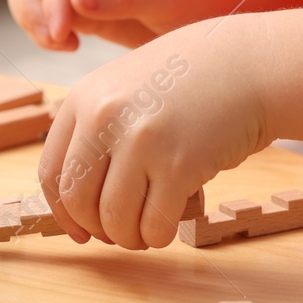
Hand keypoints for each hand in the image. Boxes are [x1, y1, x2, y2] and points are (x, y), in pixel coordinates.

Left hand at [37, 18, 271, 248]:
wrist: (251, 65)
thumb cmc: (192, 81)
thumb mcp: (126, 88)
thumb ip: (97, 131)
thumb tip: (76, 201)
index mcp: (84, 98)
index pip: (52, 173)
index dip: (63, 212)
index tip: (81, 229)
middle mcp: (105, 117)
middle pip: (78, 201)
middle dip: (98, 229)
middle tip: (120, 232)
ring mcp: (141, 141)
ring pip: (115, 220)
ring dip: (130, 238)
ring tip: (147, 229)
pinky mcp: (180, 164)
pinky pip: (155, 226)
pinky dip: (158, 237)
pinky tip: (171, 224)